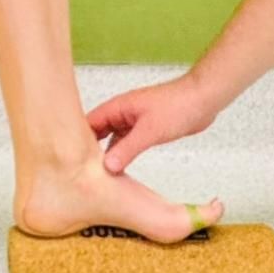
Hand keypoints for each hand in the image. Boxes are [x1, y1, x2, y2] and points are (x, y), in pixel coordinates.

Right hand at [86, 73, 219, 173]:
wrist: (203, 100)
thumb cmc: (179, 105)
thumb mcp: (150, 131)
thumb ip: (128, 149)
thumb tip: (108, 166)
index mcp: (118, 107)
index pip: (89, 123)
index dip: (77, 139)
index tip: (70, 158)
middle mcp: (122, 113)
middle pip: (97, 132)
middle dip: (89, 148)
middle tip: (81, 170)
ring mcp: (133, 121)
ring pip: (112, 139)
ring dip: (107, 153)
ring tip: (98, 172)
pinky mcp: (145, 129)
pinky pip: (126, 142)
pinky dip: (121, 154)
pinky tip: (119, 167)